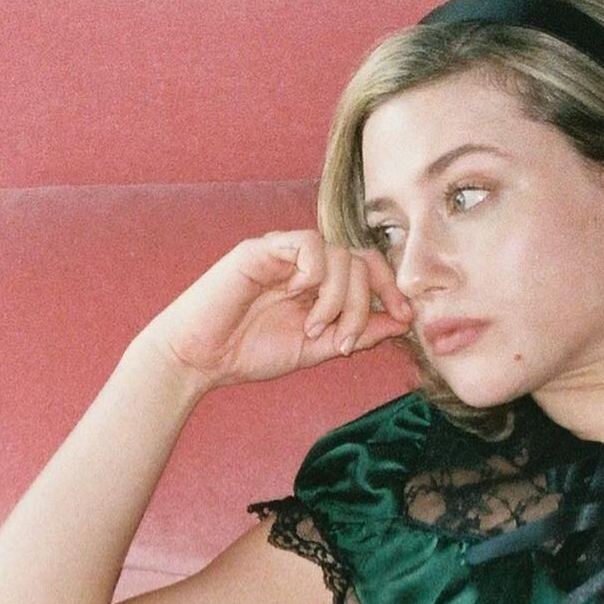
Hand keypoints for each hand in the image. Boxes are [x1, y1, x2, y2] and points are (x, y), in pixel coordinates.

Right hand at [135, 228, 413, 389]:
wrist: (198, 358)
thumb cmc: (247, 353)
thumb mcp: (314, 349)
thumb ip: (354, 333)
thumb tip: (401, 322)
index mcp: (317, 283)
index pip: (367, 268)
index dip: (391, 288)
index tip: (405, 317)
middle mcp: (303, 263)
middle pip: (360, 260)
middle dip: (366, 302)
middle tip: (345, 340)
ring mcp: (283, 253)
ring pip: (339, 254)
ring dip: (337, 299)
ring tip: (313, 330)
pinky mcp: (261, 249)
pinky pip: (308, 244)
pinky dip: (314, 274)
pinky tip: (298, 298)